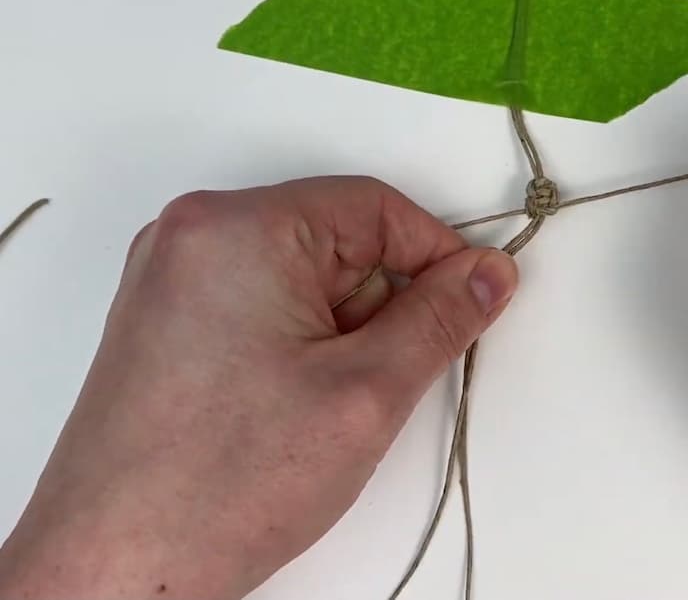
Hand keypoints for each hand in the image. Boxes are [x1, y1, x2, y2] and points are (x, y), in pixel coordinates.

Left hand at [0, 177, 518, 598]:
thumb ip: (441, 319)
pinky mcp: (171, 320)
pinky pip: (266, 306)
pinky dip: (300, 347)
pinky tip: (286, 408)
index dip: (438, 256)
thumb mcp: (367, 391)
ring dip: (339, 336)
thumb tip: (485, 275)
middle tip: (371, 382)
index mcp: (241, 229)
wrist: (117, 567)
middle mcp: (198, 237)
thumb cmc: (217, 487)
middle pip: (340, 243)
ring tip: (315, 410)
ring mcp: (175, 279)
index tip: (471, 300)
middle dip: (377, 310)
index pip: (377, 208)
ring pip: (306, 281)